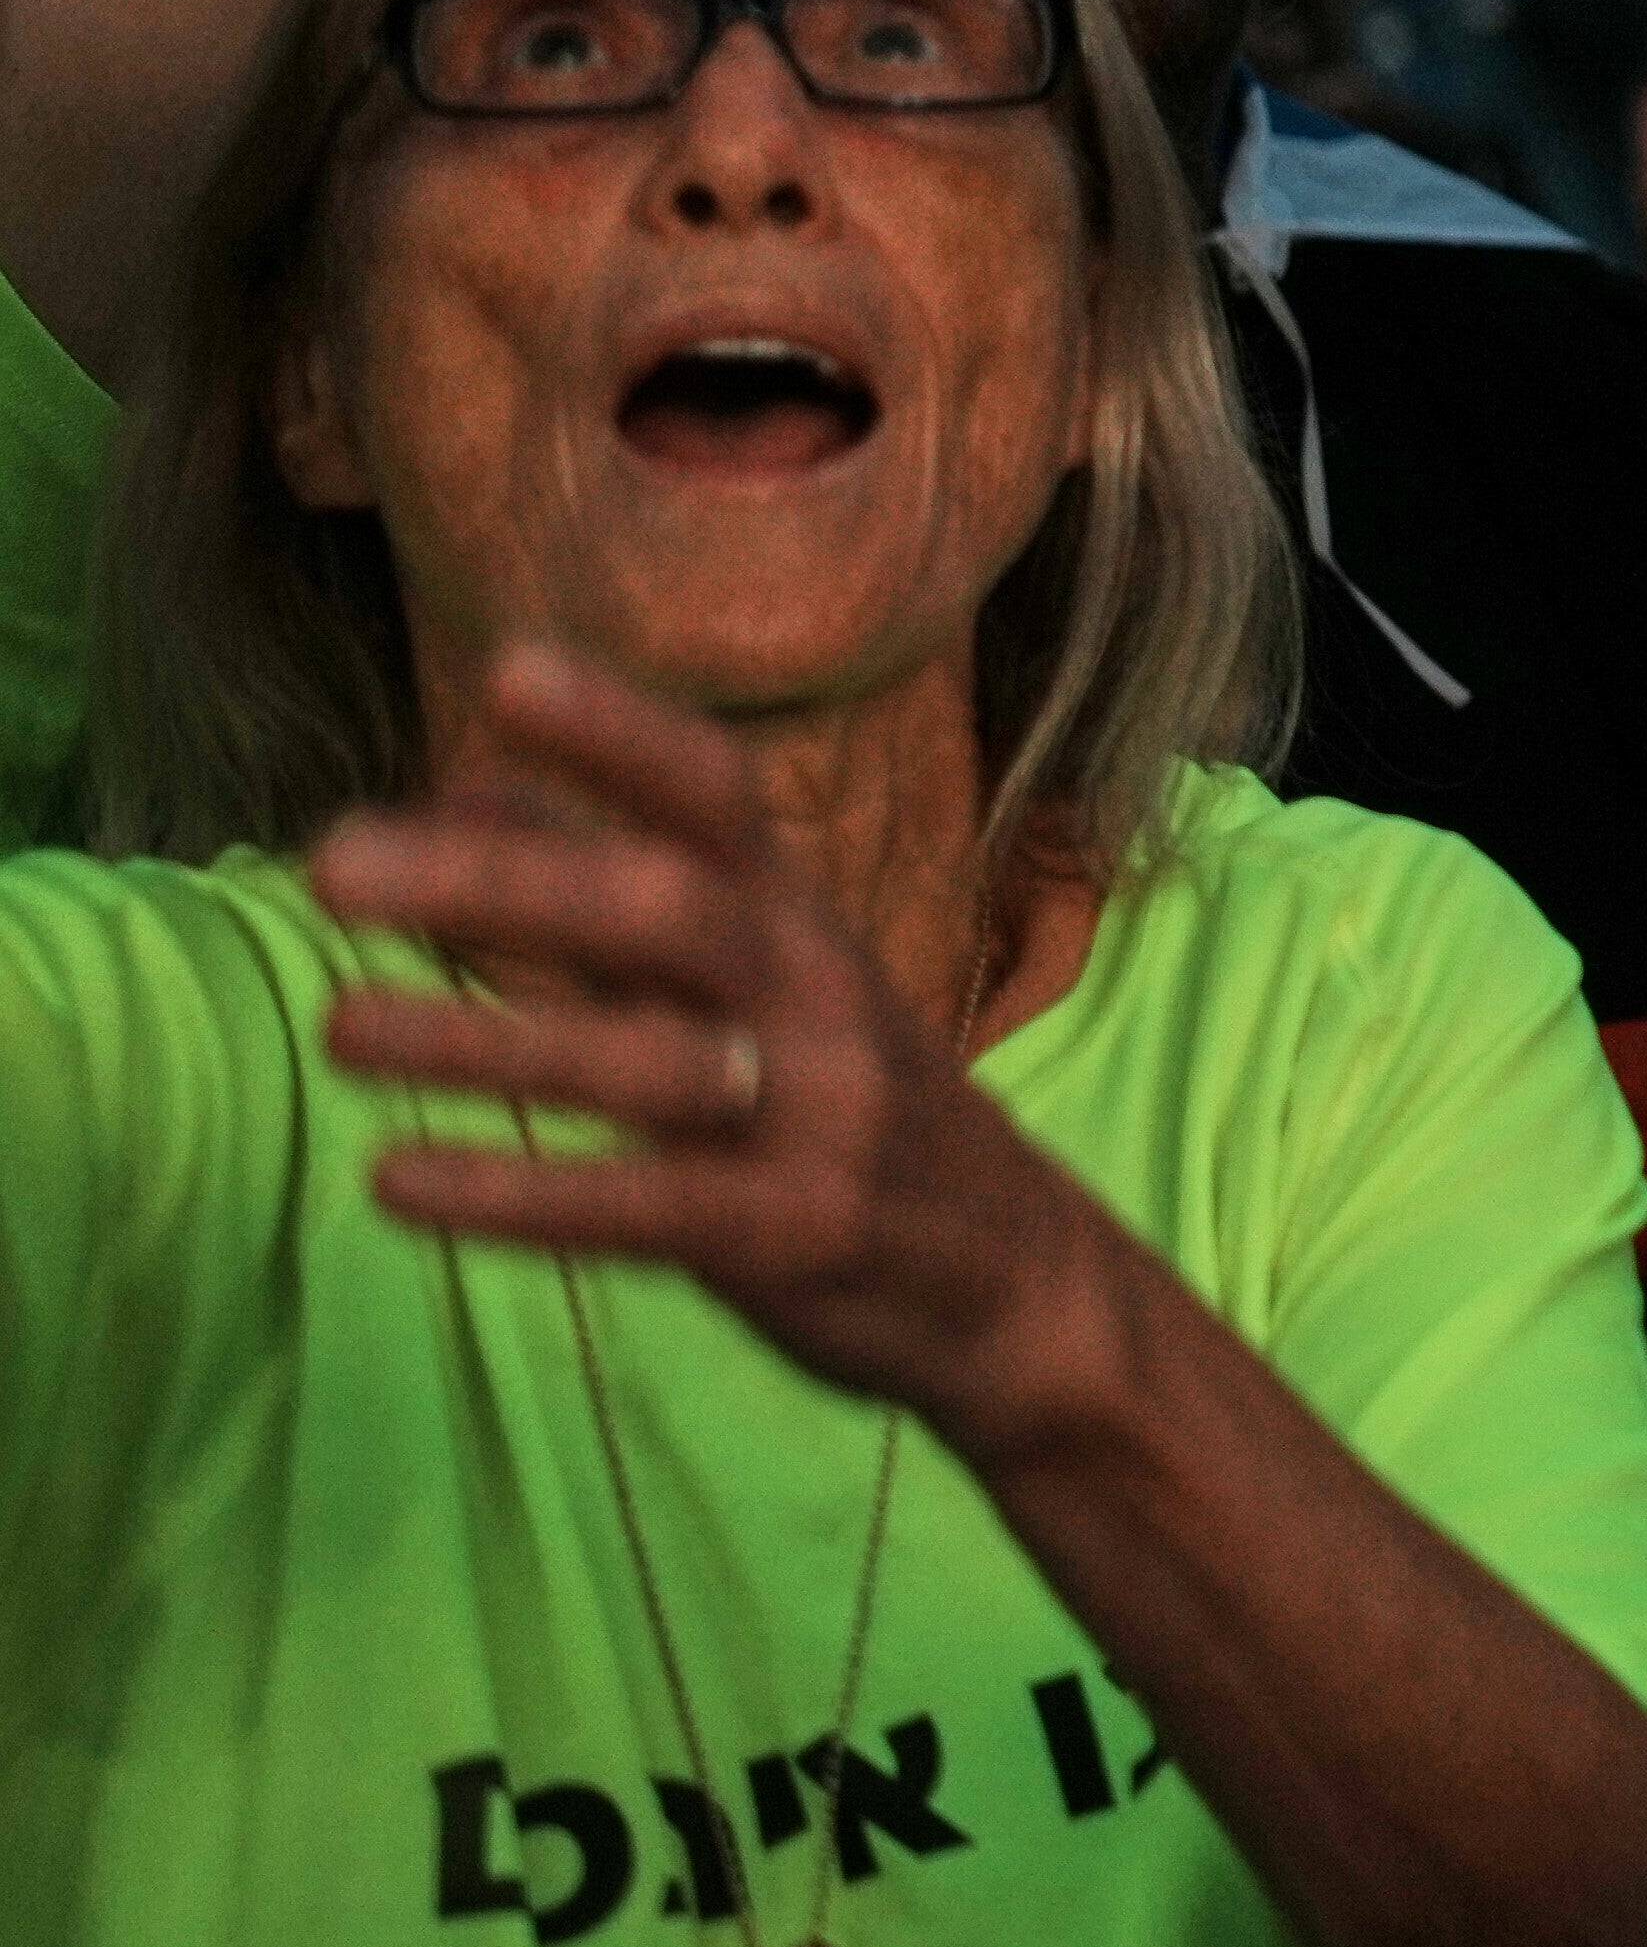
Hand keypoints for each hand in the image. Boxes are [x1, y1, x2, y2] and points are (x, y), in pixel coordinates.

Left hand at [318, 644, 1119, 1445]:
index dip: (623, 733)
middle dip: (501, 883)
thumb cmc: (841, 1096)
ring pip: (645, 1063)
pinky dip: (515, 1194)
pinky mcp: (792, 1232)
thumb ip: (608, 885)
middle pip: (667, 910)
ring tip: (338, 1025)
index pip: (718, 795)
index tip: (506, 676)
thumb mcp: (754, 972)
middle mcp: (818, 993)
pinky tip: (393, 1183)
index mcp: (801, 917)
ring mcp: (817, 1113)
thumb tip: (456, 786)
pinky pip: (641, 1208)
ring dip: (481, 1041)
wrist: (1011, 1270)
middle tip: (335, 865)